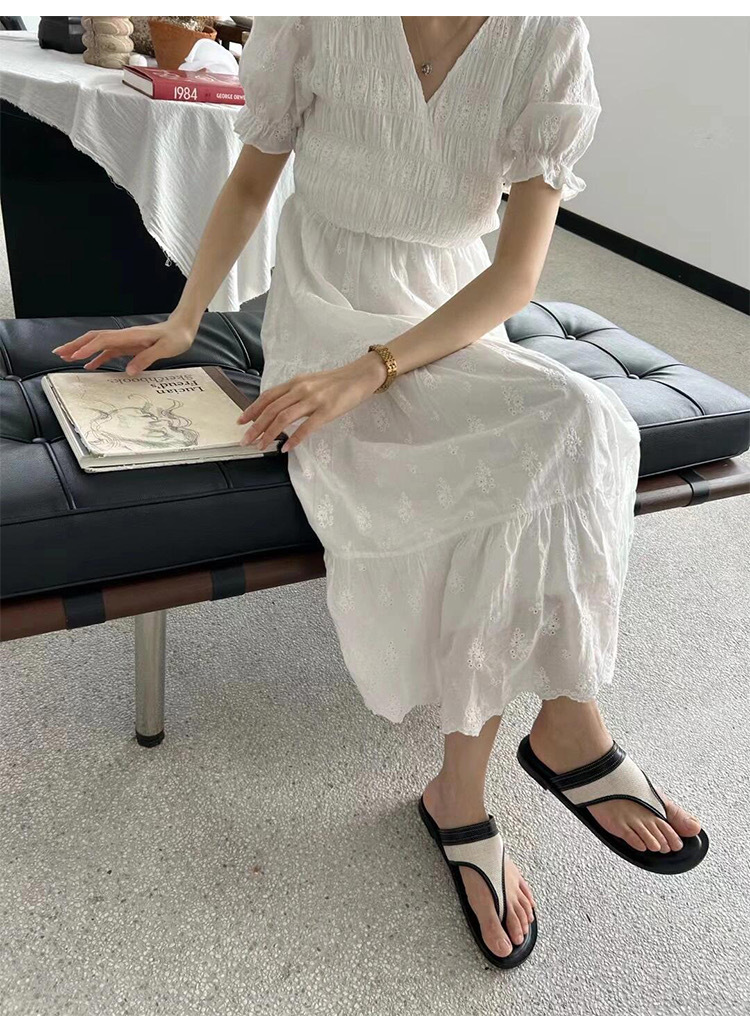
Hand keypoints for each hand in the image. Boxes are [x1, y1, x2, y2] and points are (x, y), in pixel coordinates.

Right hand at [51, 315, 196, 372]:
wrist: (182, 328)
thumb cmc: (176, 337)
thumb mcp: (165, 349)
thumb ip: (147, 358)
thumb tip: (128, 370)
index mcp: (130, 336)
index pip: (103, 341)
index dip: (88, 348)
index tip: (75, 357)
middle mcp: (124, 336)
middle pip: (94, 339)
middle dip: (76, 345)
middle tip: (59, 353)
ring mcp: (124, 341)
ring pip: (98, 344)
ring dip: (81, 350)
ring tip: (65, 358)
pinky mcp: (128, 346)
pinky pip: (108, 351)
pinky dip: (97, 358)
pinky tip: (89, 366)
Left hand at [237, 353, 387, 452]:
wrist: (361, 376)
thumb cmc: (336, 382)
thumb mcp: (311, 383)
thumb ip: (295, 394)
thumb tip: (278, 410)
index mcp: (295, 382)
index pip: (268, 396)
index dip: (252, 409)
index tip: (240, 422)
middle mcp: (301, 389)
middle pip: (272, 409)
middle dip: (255, 426)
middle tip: (245, 441)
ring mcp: (314, 400)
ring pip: (284, 418)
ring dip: (269, 434)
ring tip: (261, 446)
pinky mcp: (327, 411)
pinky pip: (307, 427)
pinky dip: (294, 439)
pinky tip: (286, 448)